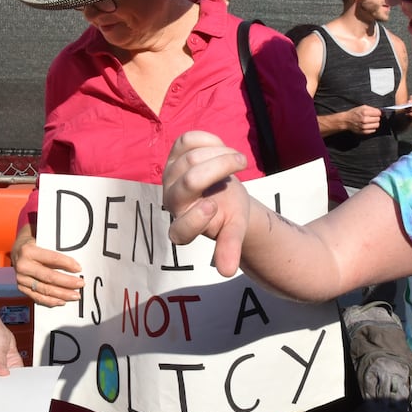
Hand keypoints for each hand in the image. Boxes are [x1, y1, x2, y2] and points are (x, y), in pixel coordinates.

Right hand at [12, 233, 82, 308]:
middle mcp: (23, 266)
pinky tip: (62, 301)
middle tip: (81, 284)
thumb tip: (74, 261)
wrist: (16, 250)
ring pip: (45, 289)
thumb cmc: (33, 243)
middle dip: (67, 282)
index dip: (67, 264)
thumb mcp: (42, 239)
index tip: (79, 268)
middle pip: (49, 277)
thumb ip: (54, 248)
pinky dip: (51, 301)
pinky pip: (38, 297)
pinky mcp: (21, 287)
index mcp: (28, 250)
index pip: (52, 258)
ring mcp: (21, 279)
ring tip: (75, 295)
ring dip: (62, 294)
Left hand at [161, 130, 251, 275]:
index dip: (195, 218)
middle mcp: (171, 202)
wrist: (226, 193)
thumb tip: (226, 272)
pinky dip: (209, 140)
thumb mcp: (234, 230)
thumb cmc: (230, 214)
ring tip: (237, 159)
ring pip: (191, 157)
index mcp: (182, 228)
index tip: (214, 207)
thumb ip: (229, 247)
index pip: (179, 230)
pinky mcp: (173, 155)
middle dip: (220, 167)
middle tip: (242, 162)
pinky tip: (221, 147)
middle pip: (189, 180)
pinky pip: (188, 140)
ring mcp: (169, 176)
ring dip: (221, 153)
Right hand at [348, 105, 382, 134]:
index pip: (378, 113)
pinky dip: (372, 128)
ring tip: (370, 121)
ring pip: (377, 125)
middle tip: (372, 117)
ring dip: (374, 123)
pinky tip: (368, 125)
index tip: (375, 113)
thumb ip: (372, 108)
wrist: (346, 120)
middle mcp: (364, 119)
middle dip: (376, 118)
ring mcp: (364, 126)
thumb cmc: (354, 113)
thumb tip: (380, 111)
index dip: (377, 113)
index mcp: (364, 112)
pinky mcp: (363, 131)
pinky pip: (373, 130)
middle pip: (378, 119)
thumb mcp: (362, 107)